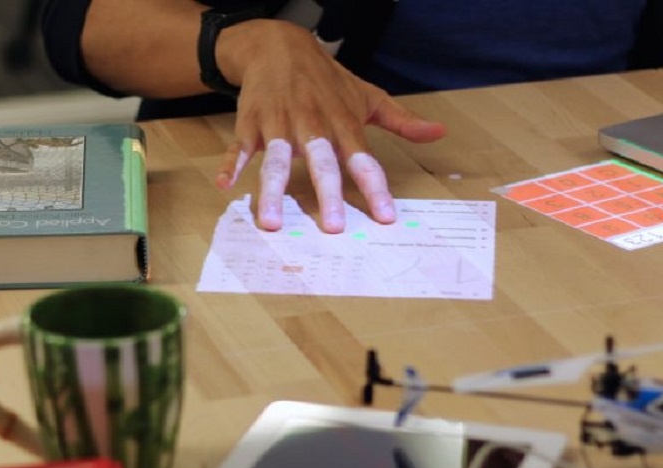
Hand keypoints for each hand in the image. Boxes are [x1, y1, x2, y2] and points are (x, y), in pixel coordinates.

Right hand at [213, 20, 445, 232]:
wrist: (279, 45)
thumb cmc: (326, 80)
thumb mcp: (366, 96)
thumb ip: (401, 120)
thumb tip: (438, 133)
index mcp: (342, 123)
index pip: (362, 160)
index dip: (374, 188)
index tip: (385, 217)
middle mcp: (312, 125)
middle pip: (321, 162)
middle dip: (327, 193)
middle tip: (333, 226)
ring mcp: (279, 124)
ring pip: (277, 160)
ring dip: (273, 191)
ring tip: (273, 222)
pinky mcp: (251, 123)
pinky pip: (240, 147)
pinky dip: (231, 164)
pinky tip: (225, 185)